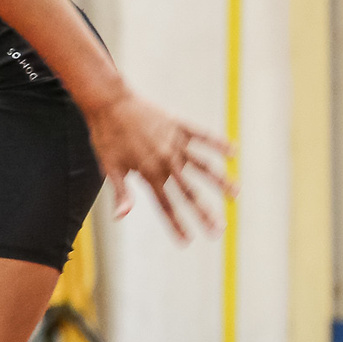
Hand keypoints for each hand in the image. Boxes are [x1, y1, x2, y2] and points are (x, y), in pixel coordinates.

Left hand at [83, 90, 234, 241]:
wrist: (110, 102)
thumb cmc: (106, 136)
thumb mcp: (110, 167)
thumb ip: (121, 193)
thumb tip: (121, 217)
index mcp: (149, 173)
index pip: (166, 205)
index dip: (176, 224)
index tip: (187, 240)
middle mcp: (167, 160)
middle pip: (189, 192)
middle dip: (205, 213)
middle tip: (219, 229)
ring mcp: (175, 142)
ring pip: (203, 166)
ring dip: (220, 181)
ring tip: (236, 194)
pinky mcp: (179, 125)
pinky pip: (203, 136)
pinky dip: (218, 143)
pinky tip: (233, 151)